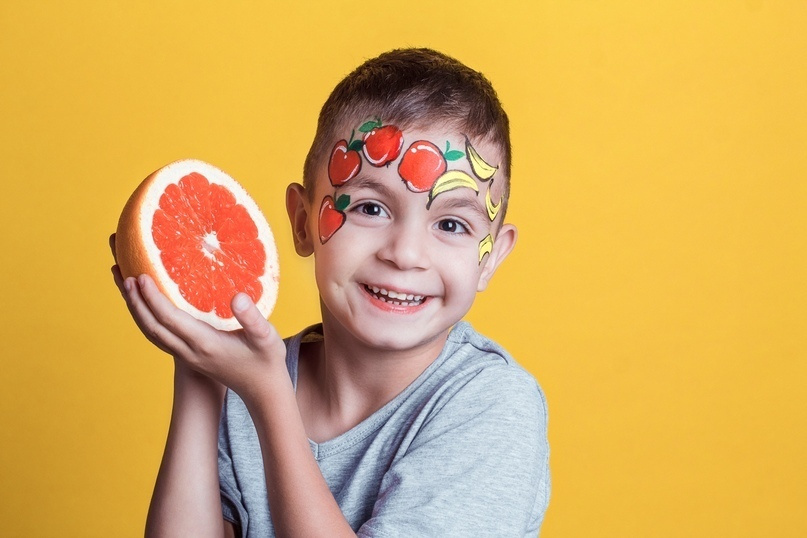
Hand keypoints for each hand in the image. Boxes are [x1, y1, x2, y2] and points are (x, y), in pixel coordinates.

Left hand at [109, 234, 286, 396]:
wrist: (262, 391)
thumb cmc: (266, 362)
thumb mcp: (267, 338)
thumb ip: (253, 318)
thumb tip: (237, 297)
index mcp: (205, 344)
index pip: (170, 319)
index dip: (153, 298)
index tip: (140, 275)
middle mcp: (190, 351)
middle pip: (151, 326)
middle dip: (134, 300)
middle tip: (122, 272)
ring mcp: (186, 355)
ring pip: (151, 332)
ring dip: (135, 309)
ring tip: (123, 283)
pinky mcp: (188, 355)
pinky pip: (159, 335)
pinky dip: (146, 318)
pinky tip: (145, 304)